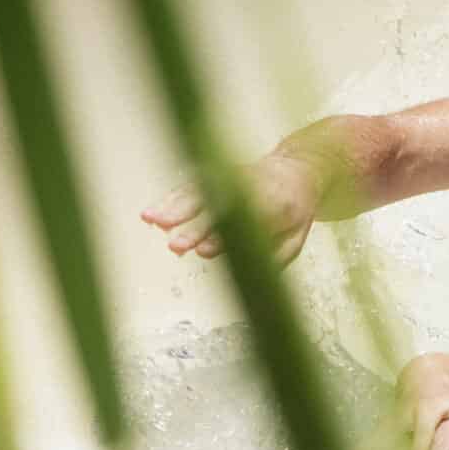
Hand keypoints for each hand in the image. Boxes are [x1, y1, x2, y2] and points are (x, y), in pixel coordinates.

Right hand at [140, 154, 319, 262]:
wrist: (297, 170)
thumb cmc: (295, 210)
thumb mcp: (296, 238)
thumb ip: (275, 257)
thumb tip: (253, 280)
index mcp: (276, 204)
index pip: (244, 222)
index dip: (223, 235)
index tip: (203, 250)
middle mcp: (250, 189)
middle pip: (218, 207)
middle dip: (195, 226)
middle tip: (175, 245)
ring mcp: (230, 180)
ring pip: (201, 192)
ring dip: (174, 207)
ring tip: (151, 222)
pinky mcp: (217, 176)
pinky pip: (192, 187)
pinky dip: (171, 199)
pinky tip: (152, 215)